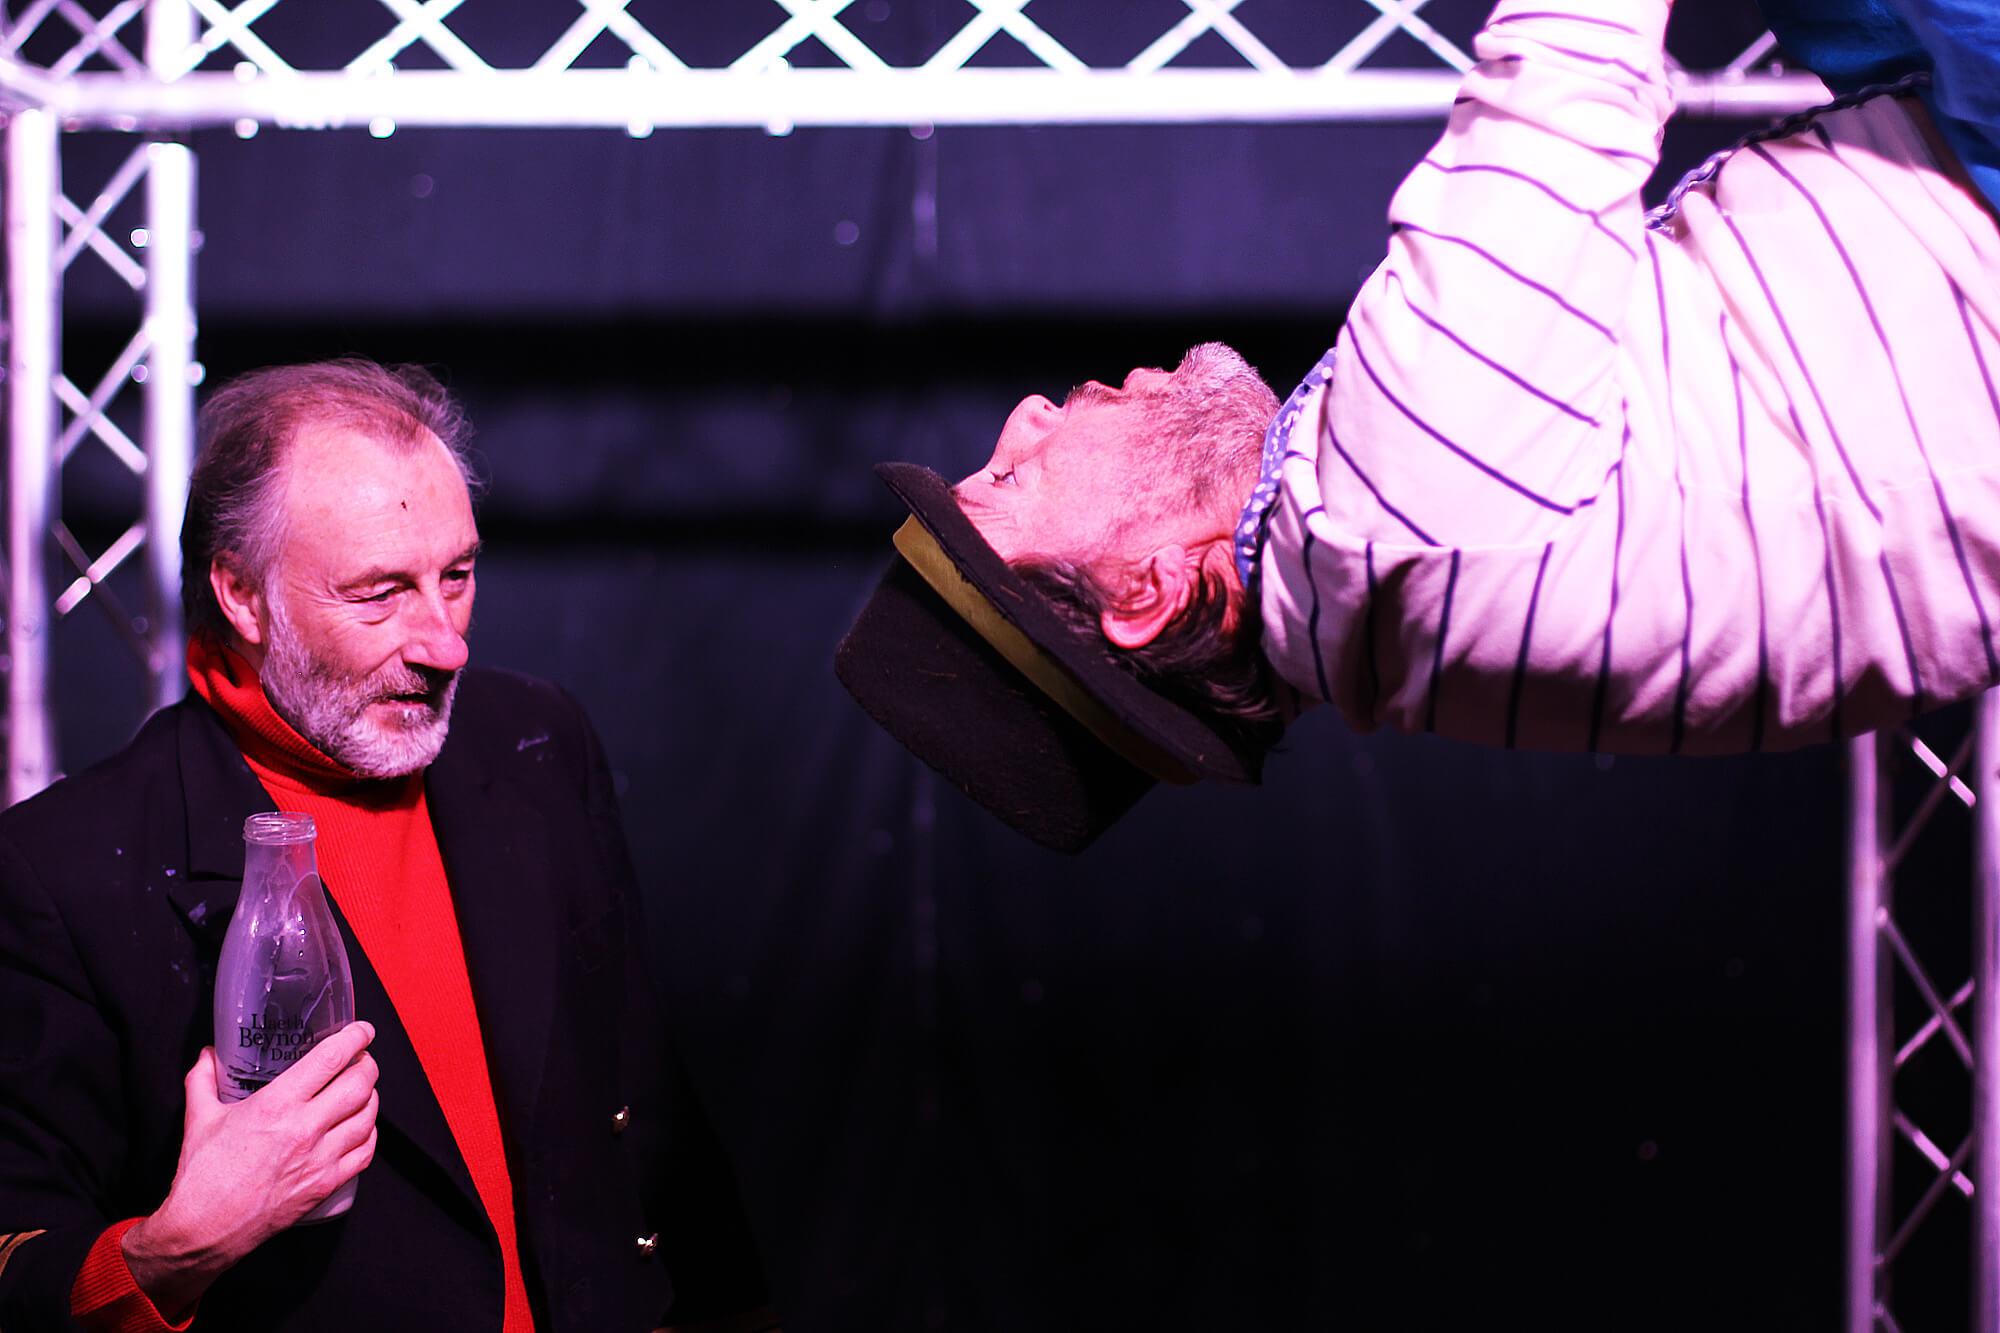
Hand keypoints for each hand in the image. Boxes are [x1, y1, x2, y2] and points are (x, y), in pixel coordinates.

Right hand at [122, 1021, 378, 1318]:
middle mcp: (305, 1128)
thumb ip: (202, 1079)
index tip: (362, 1030)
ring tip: (364, 1089)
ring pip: (368, 1117)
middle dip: (368, 1065)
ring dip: (372, 1097)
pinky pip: (365, 1153)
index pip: (331, 1059)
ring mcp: (319, 1159)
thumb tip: (207, 1053)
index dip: (355, 1038)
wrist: (202, 1231)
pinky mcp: (325, 1185)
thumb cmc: (201, 1175)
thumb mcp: (198, 1118)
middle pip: (360, 1084)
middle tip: (363, 1059)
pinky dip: (370, 1134)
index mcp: (277, 1105)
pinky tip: (363, 1127)